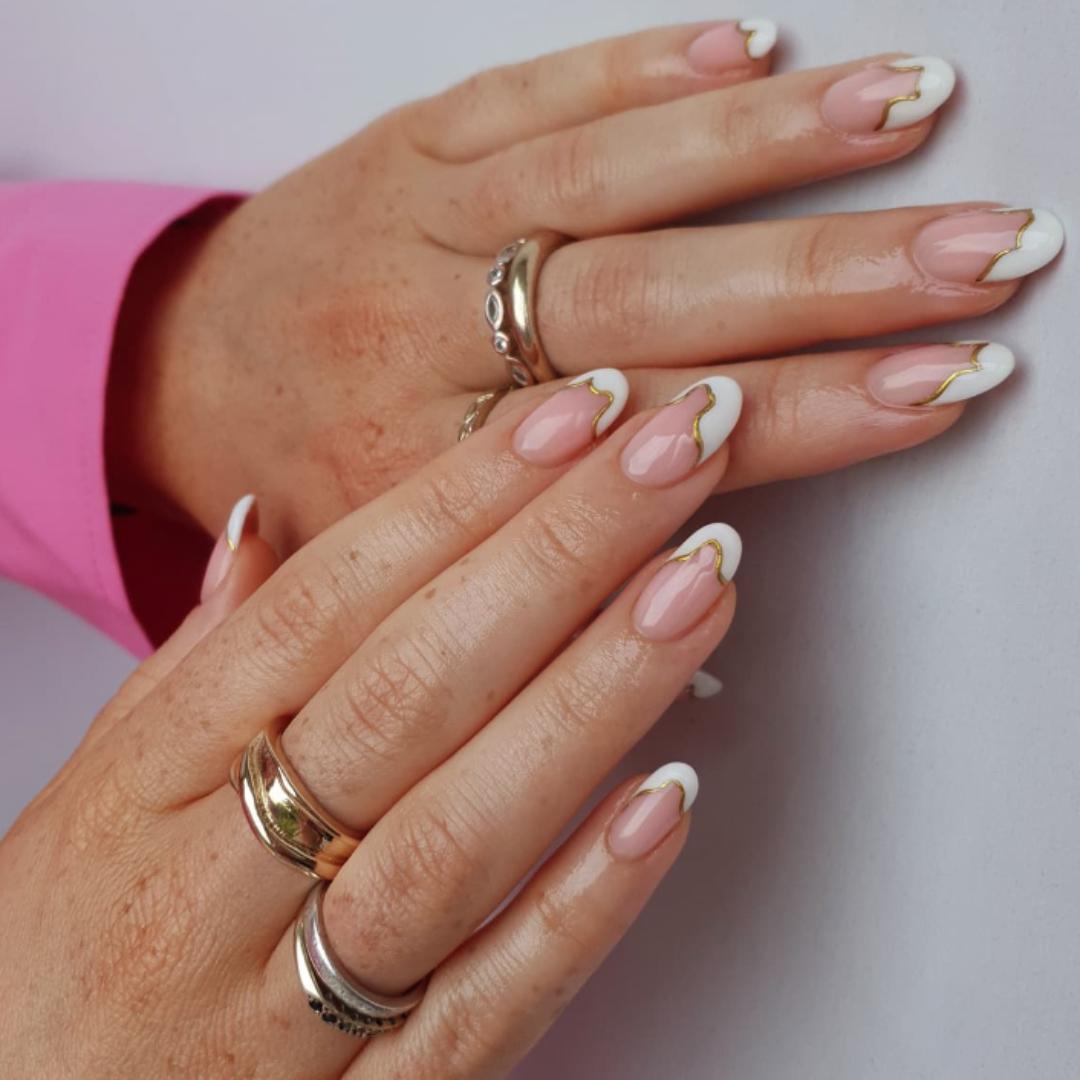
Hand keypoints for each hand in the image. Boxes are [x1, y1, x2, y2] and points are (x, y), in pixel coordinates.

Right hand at [4, 369, 751, 1076]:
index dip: (465, 495)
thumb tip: (258, 528)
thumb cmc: (57, 953)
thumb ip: (194, 658)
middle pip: (414, 683)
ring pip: (462, 829)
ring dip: (596, 694)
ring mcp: (289, 999)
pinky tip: (669, 802)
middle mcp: (216, 873)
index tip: (575, 415)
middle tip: (677, 451)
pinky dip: (581, 904)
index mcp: (149, 774)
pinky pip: (483, 1008)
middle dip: (561, 551)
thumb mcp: (91, 789)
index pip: (331, 598)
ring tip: (701, 581)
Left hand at [107, 22, 1059, 558]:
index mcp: (424, 463)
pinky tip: (747, 48)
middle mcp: (422, 329)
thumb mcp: (398, 569)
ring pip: (605, 171)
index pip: (645, 439)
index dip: (799, 413)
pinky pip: (534, 91)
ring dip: (768, 142)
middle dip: (830, 275)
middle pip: (652, 296)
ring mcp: (416, 218)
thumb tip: (694, 619)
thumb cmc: (305, 472)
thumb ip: (538, 584)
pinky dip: (643, 65)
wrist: (187, 369)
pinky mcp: (410, 142)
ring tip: (908, 115)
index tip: (929, 393)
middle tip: (977, 259)